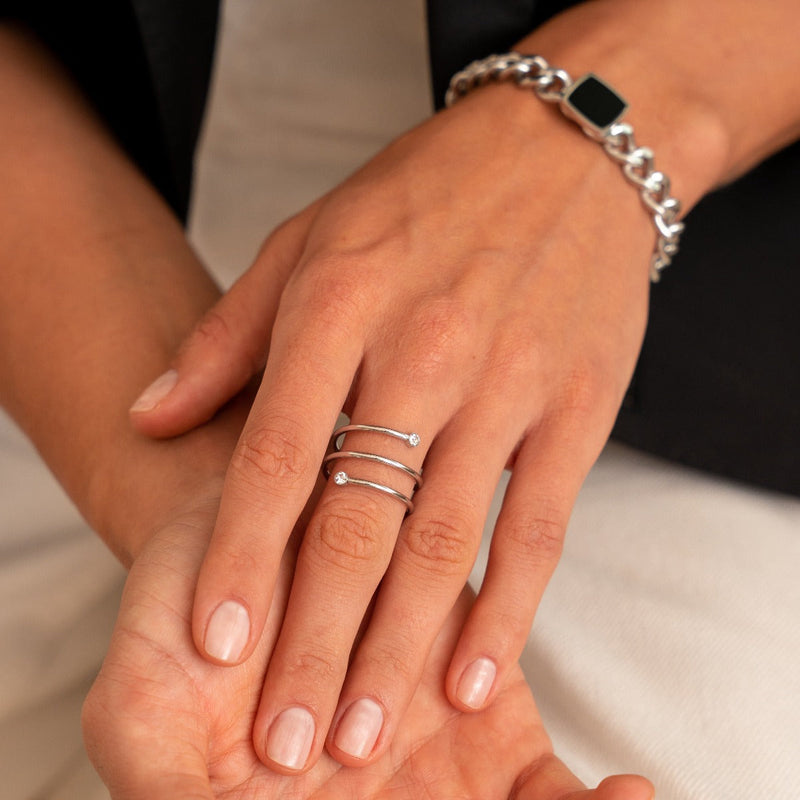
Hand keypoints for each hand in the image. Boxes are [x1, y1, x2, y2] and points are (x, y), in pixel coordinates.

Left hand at [128, 69, 658, 771]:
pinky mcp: (577, 407)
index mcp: (340, 306)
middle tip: (287, 737)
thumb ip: (229, 338)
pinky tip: (472, 676)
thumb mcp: (310, 240)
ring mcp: (507, 384)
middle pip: (355, 524)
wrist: (565, 151)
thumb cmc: (427, 195)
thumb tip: (152, 415)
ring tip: (365, 732)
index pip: (275, 459)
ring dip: (398, 649)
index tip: (215, 646)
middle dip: (314, 643)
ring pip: (441, 542)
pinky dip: (506, 609)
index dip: (239, 559)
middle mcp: (421, 352)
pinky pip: (537, 526)